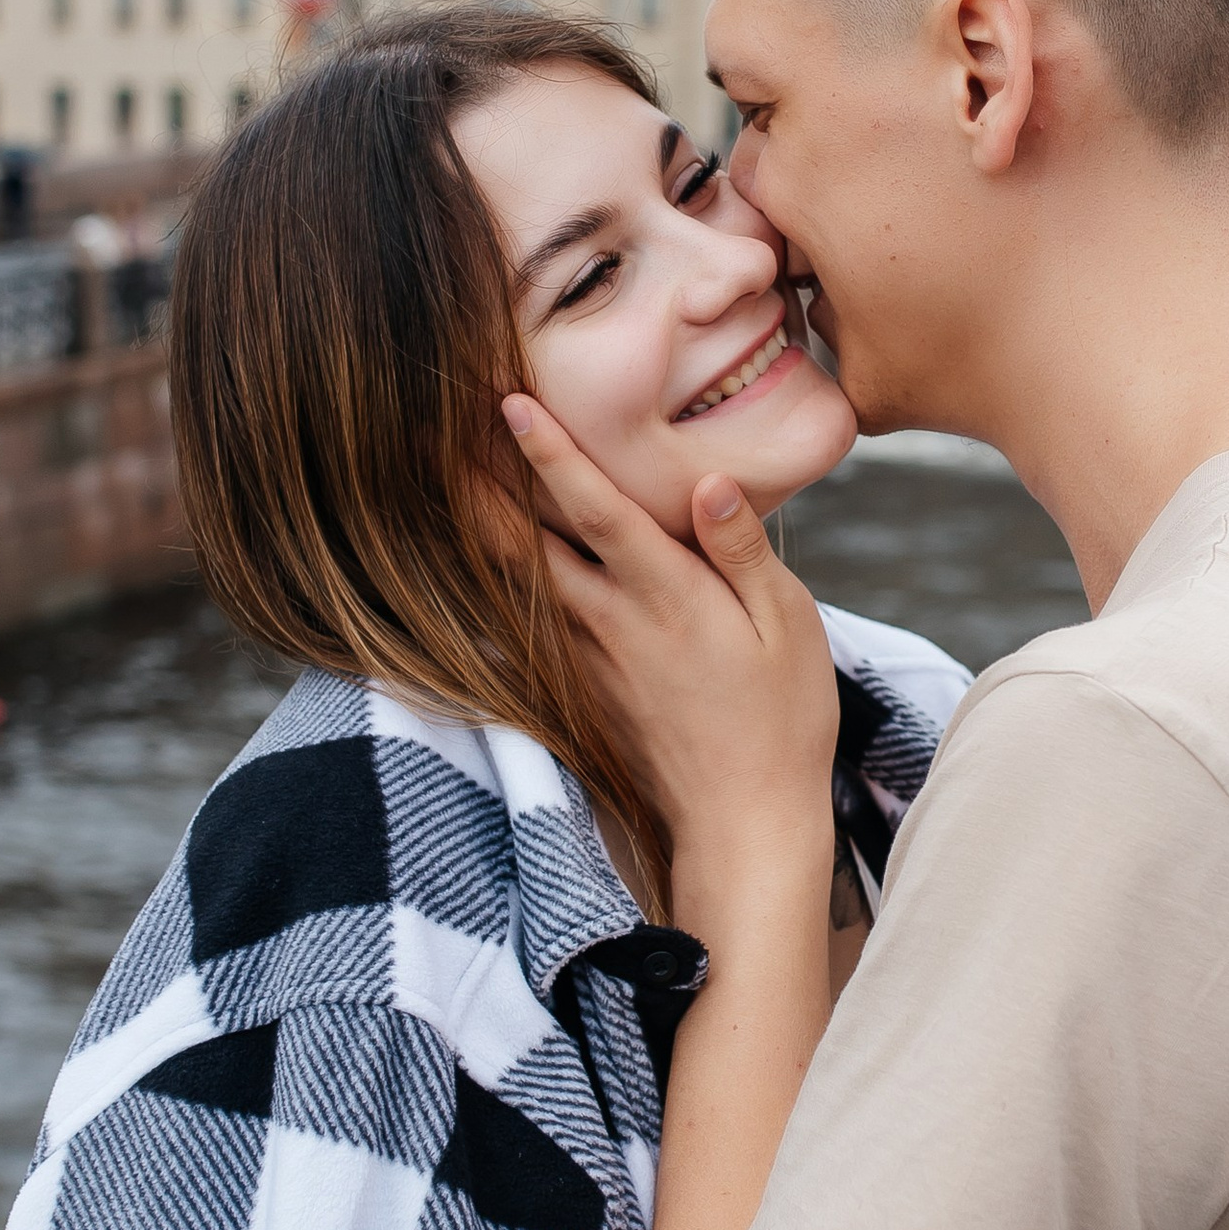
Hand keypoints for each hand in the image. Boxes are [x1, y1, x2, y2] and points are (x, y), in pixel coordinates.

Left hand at [502, 395, 839, 908]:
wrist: (741, 825)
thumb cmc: (781, 721)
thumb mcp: (788, 626)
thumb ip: (743, 550)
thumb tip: (710, 482)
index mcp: (667, 597)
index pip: (596, 509)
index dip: (550, 453)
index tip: (509, 404)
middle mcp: (612, 623)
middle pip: (525, 541)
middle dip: (481, 480)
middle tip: (440, 423)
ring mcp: (587, 660)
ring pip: (518, 579)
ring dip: (483, 523)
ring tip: (451, 469)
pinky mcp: (579, 690)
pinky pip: (530, 621)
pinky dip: (503, 579)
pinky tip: (489, 555)